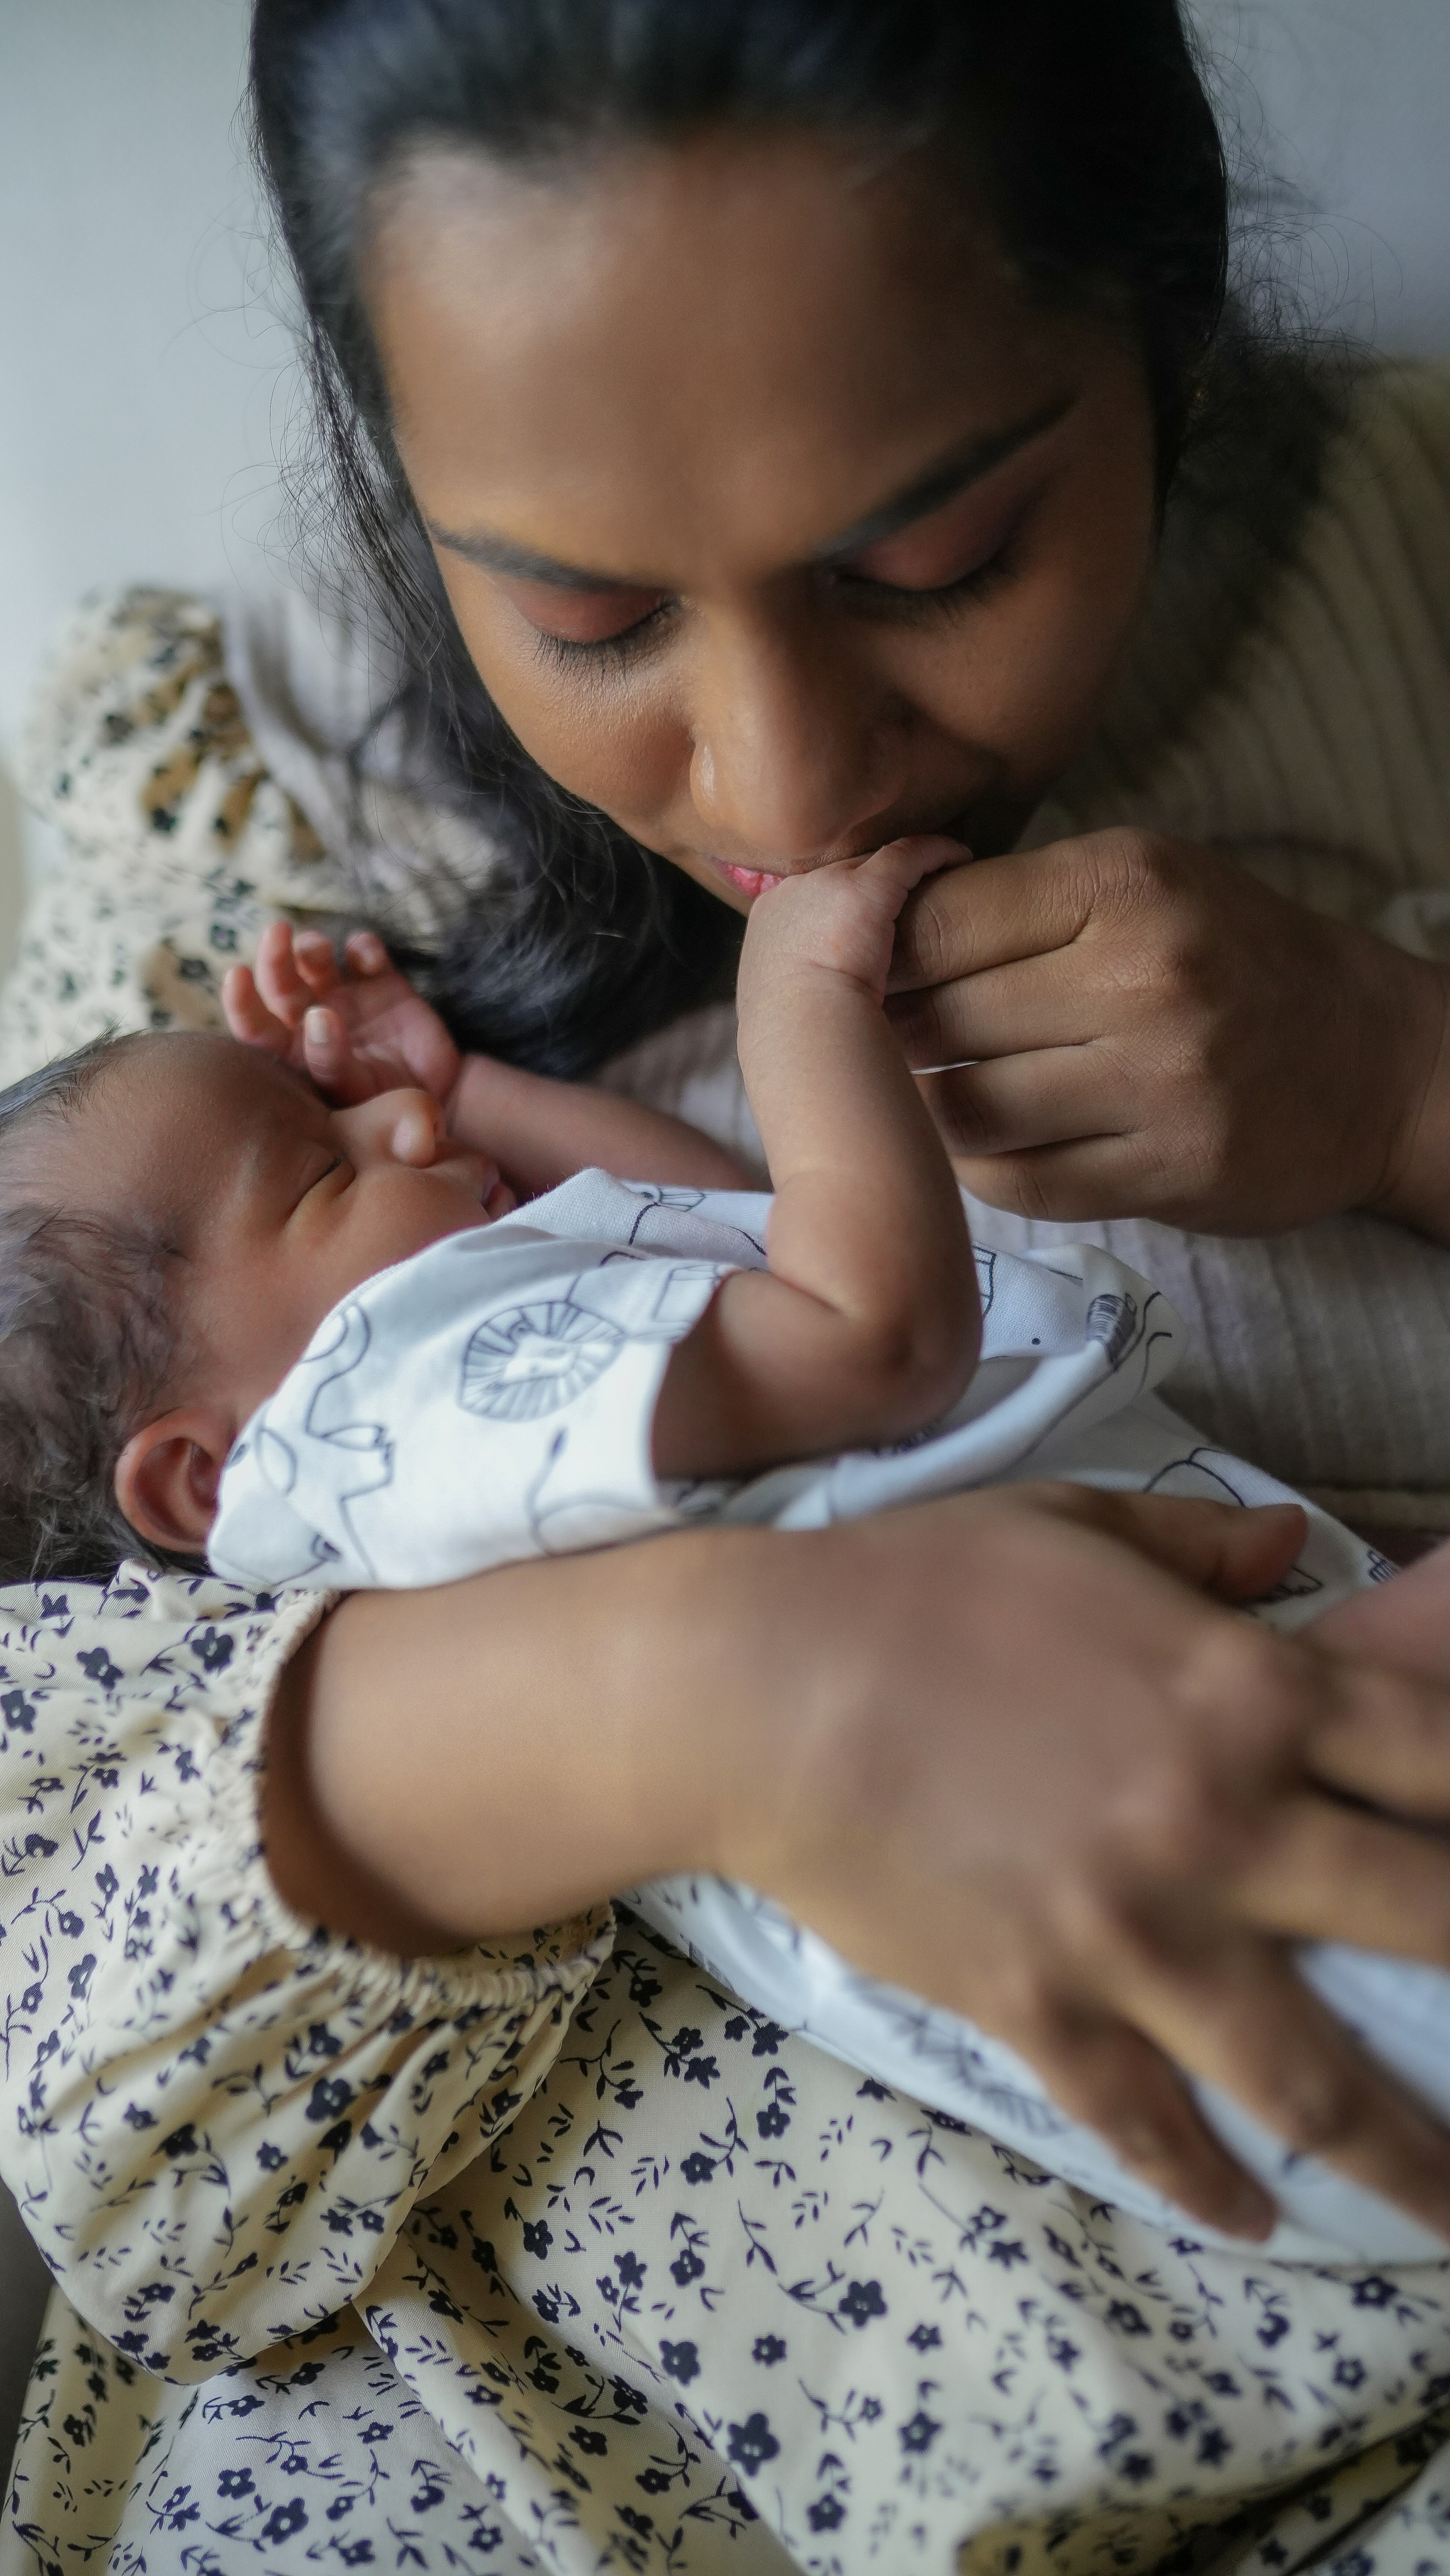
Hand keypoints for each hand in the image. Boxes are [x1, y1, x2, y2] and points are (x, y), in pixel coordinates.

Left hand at [222, 923, 460, 1108]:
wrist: (441, 1097)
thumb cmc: (389, 1107)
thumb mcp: (357, 1093)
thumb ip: (331, 1061)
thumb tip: (317, 1016)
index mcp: (293, 1052)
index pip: (254, 1025)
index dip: (241, 1000)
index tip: (237, 973)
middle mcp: (312, 1019)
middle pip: (280, 982)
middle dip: (275, 956)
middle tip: (278, 932)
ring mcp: (345, 997)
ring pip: (315, 959)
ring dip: (312, 946)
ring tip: (321, 949)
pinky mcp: (379, 981)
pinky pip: (364, 953)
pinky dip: (363, 947)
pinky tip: (369, 959)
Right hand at [274, 1478, 1449, 2241]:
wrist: (757, 1685)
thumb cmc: (914, 1583)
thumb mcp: (1071, 1524)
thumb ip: (1200, 1547)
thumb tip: (1297, 1542)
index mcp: (1244, 1691)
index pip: (1444, 1756)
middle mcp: (1222, 1821)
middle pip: (1428, 1918)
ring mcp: (1136, 1932)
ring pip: (1315, 2075)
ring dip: (1407, 2156)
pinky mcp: (1044, 2008)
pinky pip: (1148, 2120)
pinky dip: (1208, 2182)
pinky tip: (1254, 2216)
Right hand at [740, 834, 961, 1010]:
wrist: (800, 1030)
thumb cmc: (798, 1038)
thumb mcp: (788, 1005)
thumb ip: (805, 988)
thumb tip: (824, 1005)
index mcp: (771, 921)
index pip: (812, 895)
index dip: (841, 898)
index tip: (867, 913)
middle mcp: (794, 891)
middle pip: (843, 870)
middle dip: (873, 878)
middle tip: (911, 887)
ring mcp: (828, 884)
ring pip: (876, 857)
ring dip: (906, 863)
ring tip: (940, 867)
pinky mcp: (866, 887)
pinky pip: (909, 854)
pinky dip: (937, 852)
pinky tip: (961, 857)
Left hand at [886, 827, 1449, 1234]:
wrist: (1374, 1058)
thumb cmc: (1232, 957)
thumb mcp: (1138, 880)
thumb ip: (1009, 898)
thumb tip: (855, 931)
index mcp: (1122, 882)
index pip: (933, 920)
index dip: (871, 953)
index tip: (853, 972)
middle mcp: (1143, 978)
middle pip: (939, 1019)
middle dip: (887, 1036)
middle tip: (867, 1044)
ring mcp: (1160, 1083)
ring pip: (966, 1109)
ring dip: (922, 1109)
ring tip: (915, 1094)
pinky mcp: (1169, 1171)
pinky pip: (1020, 1182)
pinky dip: (977, 1169)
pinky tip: (976, 1145)